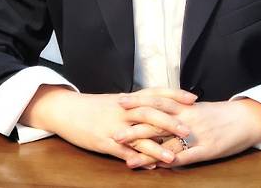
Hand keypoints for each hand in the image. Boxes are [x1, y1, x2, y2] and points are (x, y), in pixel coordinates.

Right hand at [20, 85, 195, 164]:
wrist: (67, 109)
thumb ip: (137, 105)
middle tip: (189, 130)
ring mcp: (114, 126)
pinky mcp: (104, 141)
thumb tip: (160, 110)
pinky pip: (123, 152)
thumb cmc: (94, 106)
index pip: (156, 93)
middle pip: (150, 112)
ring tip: (174, 156)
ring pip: (138, 135)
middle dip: (170, 122)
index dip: (175, 95)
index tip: (193, 98)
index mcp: (128, 98)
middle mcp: (123, 110)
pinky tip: (150, 167)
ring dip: (157, 146)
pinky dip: (137, 160)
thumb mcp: (117, 101)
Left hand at [115, 95, 260, 167]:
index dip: (138, 101)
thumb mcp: (197, 107)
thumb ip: (179, 108)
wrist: (246, 118)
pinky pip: (184, 157)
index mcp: (184, 105)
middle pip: (156, 121)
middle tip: (114, 132)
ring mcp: (196, 134)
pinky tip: (156, 168)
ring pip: (166, 143)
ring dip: (146, 151)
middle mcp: (187, 117)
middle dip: (134, 128)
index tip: (119, 101)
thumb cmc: (220, 113)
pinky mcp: (205, 149)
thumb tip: (159, 109)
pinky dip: (169, 162)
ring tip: (128, 159)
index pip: (156, 100)